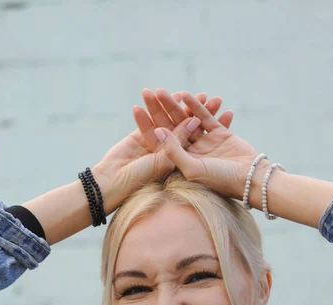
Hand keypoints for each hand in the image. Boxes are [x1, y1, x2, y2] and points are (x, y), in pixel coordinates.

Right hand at [92, 92, 220, 212]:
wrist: (112, 185)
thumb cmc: (140, 181)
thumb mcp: (167, 163)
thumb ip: (179, 142)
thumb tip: (193, 120)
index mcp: (180, 162)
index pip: (200, 139)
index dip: (211, 124)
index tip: (220, 108)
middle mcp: (170, 153)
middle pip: (186, 128)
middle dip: (197, 112)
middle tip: (209, 95)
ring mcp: (155, 146)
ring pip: (167, 122)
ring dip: (173, 106)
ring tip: (182, 91)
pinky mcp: (139, 139)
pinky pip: (149, 121)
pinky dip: (153, 110)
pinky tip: (156, 97)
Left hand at [137, 90, 269, 199]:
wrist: (251, 179)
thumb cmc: (220, 180)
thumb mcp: (191, 168)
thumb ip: (174, 151)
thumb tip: (157, 131)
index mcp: (180, 165)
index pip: (161, 141)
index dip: (148, 124)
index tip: (137, 108)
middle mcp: (191, 154)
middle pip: (171, 128)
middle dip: (160, 110)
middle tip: (148, 92)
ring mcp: (206, 144)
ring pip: (187, 121)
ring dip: (176, 106)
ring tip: (163, 90)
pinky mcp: (220, 135)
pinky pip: (205, 118)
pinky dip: (197, 107)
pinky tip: (186, 94)